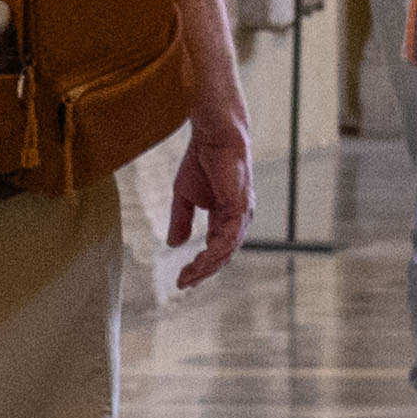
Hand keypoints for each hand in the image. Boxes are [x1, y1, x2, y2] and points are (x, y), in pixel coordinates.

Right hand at [167, 114, 251, 288]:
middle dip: (203, 272)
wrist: (213, 133)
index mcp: (227, 217)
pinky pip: (228, 238)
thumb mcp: (184, 195)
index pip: (216, 249)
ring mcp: (242, 214)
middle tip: (183, 284)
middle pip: (223, 255)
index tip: (181, 279)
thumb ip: (181, 220)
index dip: (200, 266)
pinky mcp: (240, 207)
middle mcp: (238, 219)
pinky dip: (214, 253)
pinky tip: (200, 261)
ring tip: (188, 277)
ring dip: (207, 267)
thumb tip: (175, 245)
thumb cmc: (201, 159)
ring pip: (226, 251)